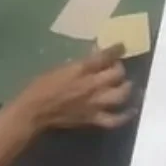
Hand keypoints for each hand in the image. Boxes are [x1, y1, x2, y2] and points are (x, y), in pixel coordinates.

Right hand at [12, 47, 132, 132]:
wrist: (35, 111)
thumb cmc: (42, 85)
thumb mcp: (61, 67)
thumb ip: (80, 64)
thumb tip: (95, 56)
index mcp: (81, 70)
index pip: (105, 56)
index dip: (116, 49)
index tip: (121, 46)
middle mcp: (92, 86)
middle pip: (116, 75)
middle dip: (120, 69)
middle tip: (118, 67)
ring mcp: (95, 104)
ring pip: (120, 95)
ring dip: (126, 88)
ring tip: (126, 85)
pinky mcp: (93, 119)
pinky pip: (115, 119)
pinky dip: (126, 115)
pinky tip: (131, 109)